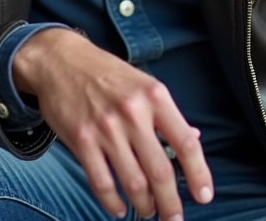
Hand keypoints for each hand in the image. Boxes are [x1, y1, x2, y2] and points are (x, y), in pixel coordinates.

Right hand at [12, 28, 213, 219]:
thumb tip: (193, 138)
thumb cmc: (106, 72)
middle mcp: (133, 113)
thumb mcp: (143, 83)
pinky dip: (113, 203)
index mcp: (154, 96)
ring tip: (149, 211)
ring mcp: (106, 128)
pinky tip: (120, 208)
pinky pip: (102, 183)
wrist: (61, 60)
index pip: (186, 143)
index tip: (204, 195)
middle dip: (171, 203)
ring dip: (145, 205)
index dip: (199, 174)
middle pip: (161, 171)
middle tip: (175, 218)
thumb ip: (166, 113)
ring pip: (134, 182)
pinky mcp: (82, 140)